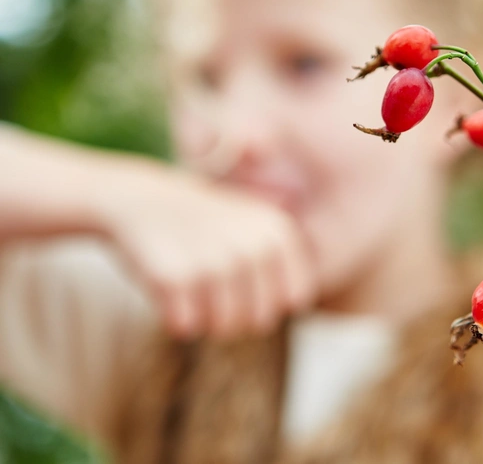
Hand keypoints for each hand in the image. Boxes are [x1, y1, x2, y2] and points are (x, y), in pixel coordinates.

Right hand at [95, 158, 314, 339]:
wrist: (140, 200)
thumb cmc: (205, 226)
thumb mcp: (254, 230)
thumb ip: (282, 265)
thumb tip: (296, 304)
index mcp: (277, 232)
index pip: (294, 298)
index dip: (268, 300)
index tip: (246, 282)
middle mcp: (251, 246)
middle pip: (260, 321)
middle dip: (236, 314)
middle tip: (212, 286)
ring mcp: (214, 263)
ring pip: (224, 328)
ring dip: (205, 317)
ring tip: (191, 282)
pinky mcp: (175, 279)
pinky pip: (186, 327)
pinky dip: (174, 315)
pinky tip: (167, 283)